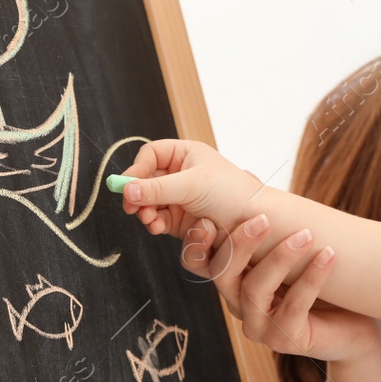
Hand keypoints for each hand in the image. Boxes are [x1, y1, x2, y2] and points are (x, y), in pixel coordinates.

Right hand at [118, 139, 262, 237]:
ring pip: (149, 202)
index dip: (137, 169)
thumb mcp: (192, 185)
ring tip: (150, 219)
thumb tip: (125, 190)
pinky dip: (155, 223)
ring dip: (146, 211)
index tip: (127, 186)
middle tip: (132, 208)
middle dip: (138, 195)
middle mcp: (180, 174)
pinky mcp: (181, 219)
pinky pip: (159, 219)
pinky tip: (158, 227)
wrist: (254, 222)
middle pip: (145, 181)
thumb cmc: (231, 193)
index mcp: (185, 154)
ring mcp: (180, 197)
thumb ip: (157, 188)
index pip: (150, 155)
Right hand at [182, 214, 380, 362]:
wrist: (354, 320)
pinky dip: (310, 279)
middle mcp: (239, 303)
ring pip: (255, 291)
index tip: (210, 218)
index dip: (198, 242)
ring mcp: (260, 326)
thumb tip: (248, 176)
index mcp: (234, 278)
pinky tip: (328, 256)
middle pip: (222, 274)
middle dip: (240, 244)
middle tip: (263, 219)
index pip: (200, 262)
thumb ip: (268, 220)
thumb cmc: (318, 277)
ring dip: (280, 258)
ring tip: (306, 235)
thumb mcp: (289, 246)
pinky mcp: (286, 340)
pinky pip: (293, 309)